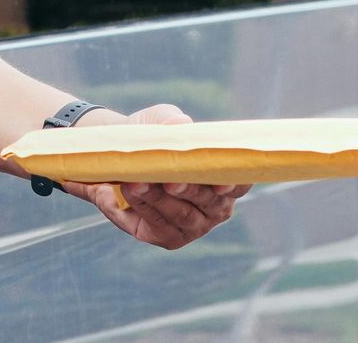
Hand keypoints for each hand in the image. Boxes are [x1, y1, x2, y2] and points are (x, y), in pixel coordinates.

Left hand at [64, 104, 249, 249]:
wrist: (118, 154)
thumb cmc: (153, 137)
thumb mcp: (159, 121)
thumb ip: (170, 120)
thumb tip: (179, 123)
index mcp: (225, 179)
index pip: (239, 184)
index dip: (234, 184)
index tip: (220, 182)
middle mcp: (215, 207)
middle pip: (210, 202)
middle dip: (189, 190)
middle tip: (170, 180)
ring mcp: (192, 226)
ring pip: (181, 215)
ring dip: (158, 199)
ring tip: (136, 182)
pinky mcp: (166, 236)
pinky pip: (155, 224)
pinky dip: (140, 206)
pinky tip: (125, 191)